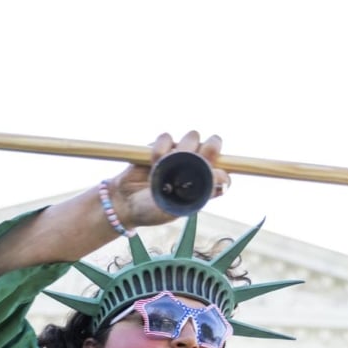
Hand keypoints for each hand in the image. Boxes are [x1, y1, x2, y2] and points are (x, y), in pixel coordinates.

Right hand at [104, 130, 231, 228]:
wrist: (124, 203)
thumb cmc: (151, 210)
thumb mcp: (174, 209)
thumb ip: (196, 195)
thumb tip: (219, 179)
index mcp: (203, 186)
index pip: (223, 173)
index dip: (219, 170)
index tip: (208, 174)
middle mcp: (195, 168)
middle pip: (214, 146)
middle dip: (208, 148)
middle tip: (193, 159)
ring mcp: (179, 155)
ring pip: (192, 137)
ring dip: (179, 149)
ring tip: (164, 165)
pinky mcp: (162, 147)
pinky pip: (167, 137)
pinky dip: (160, 147)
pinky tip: (152, 160)